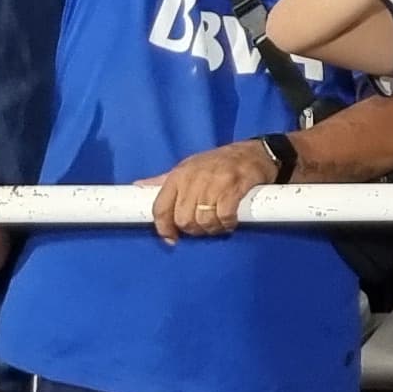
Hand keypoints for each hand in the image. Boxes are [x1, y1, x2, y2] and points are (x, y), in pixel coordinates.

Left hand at [139, 138, 272, 241]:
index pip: (160, 207)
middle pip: (183, 219)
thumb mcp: (188, 167)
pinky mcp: (234, 187)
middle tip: (204, 228)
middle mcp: (193, 179)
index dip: (164, 228)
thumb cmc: (217, 163)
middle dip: (193, 230)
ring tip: (218, 225)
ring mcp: (214, 183)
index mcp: (178, 175)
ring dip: (212, 229)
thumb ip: (163, 181)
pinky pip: (223, 216)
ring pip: (202, 220)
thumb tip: (137, 186)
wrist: (254, 152)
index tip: (172, 239)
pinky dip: (226, 224)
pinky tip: (230, 221)